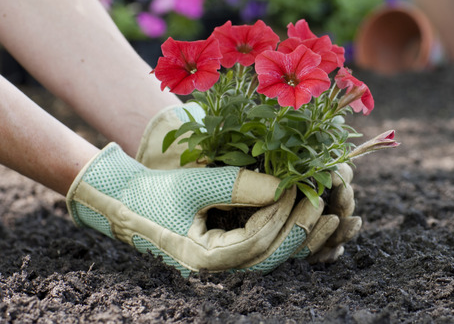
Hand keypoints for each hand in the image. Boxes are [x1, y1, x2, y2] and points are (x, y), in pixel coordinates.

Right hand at [136, 104, 361, 262]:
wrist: (125, 203)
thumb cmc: (154, 193)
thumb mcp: (194, 184)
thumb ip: (237, 184)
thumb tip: (284, 186)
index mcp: (205, 259)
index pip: (257, 241)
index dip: (283, 214)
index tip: (301, 187)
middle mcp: (219, 270)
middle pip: (272, 255)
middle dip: (300, 228)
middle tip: (322, 200)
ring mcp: (225, 264)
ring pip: (273, 255)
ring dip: (301, 235)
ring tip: (328, 212)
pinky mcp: (230, 251)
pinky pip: (266, 248)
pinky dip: (288, 234)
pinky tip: (308, 218)